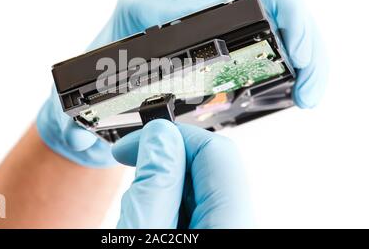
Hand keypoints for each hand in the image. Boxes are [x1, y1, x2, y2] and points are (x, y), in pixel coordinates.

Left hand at [37, 0, 327, 166]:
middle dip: (294, 22)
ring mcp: (204, 8)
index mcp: (141, 7)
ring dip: (302, 36)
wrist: (96, 99)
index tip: (274, 58)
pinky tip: (300, 82)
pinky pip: (268, 19)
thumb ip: (66, 118)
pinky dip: (292, 46)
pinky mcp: (222, 26)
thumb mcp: (74, 106)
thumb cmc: (88, 99)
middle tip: (308, 80)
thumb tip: (79, 129)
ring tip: (311, 88)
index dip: (242, 16)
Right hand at [112, 119, 252, 227]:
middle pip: (209, 166)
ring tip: (135, 199)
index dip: (174, 134)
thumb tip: (160, 136)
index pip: (215, 150)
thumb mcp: (144, 232)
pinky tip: (148, 214)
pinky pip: (197, 207)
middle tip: (131, 161)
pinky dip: (169, 202)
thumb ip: (155, 184)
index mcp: (230, 221)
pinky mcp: (214, 233)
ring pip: (200, 186)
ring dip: (164, 182)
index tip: (139, 139)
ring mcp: (227, 228)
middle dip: (166, 157)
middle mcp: (236, 223)